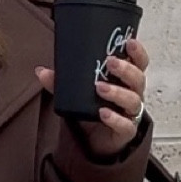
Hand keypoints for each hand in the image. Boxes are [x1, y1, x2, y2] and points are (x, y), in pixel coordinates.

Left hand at [36, 37, 149, 152]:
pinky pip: (125, 124)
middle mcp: (133, 93)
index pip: (139, 62)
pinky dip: (114, 118)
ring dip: (117, 92)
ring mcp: (131, 113)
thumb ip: (61, 82)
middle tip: (110, 62)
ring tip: (99, 87)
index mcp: (126, 79)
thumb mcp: (77, 92)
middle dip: (126, 69)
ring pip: (132, 100)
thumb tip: (41, 71)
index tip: (129, 41)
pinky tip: (102, 113)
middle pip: (138, 78)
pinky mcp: (126, 131)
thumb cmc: (93, 108)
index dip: (137, 51)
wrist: (95, 140)